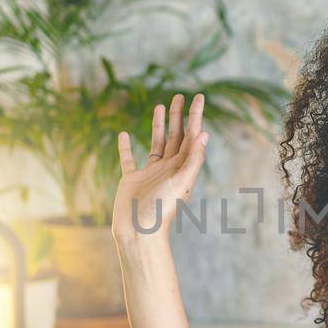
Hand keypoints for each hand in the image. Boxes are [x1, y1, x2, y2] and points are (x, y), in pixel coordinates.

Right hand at [113, 93, 208, 247]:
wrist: (139, 232)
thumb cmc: (162, 210)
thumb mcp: (181, 182)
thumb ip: (193, 160)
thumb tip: (204, 134)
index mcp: (182, 167)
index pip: (191, 136)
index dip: (195, 116)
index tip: (198, 97)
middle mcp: (168, 168)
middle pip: (175, 136)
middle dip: (179, 116)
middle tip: (180, 95)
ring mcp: (150, 173)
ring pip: (156, 143)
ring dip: (158, 125)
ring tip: (160, 106)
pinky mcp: (131, 179)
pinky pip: (128, 159)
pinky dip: (126, 147)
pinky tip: (124, 134)